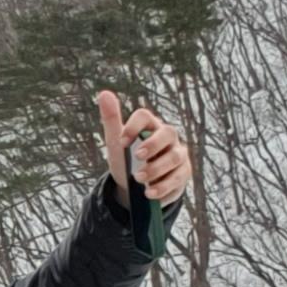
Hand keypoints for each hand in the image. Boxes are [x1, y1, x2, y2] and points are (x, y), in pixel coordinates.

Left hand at [96, 90, 191, 204]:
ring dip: (156, 169)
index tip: (121, 142)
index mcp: (149, 125)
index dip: (133, 126)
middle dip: (153, 145)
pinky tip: (149, 194)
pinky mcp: (183, 172)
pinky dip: (163, 187)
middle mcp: (168, 136)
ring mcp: (178, 154)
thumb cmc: (127, 158)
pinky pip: (178, 178)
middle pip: (168, 132)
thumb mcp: (116, 143)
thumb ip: (111, 119)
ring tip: (139, 180)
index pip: (144, 116)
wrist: (135, 186)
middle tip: (137, 157)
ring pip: (174, 157)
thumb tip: (103, 93)